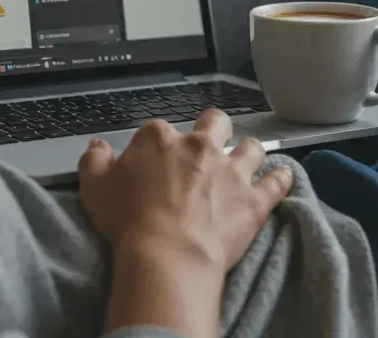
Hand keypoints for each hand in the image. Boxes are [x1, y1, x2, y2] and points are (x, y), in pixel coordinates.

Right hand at [78, 109, 293, 270]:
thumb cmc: (127, 221)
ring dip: (248, 152)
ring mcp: (231, 171)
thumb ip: (94, 161)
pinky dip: (281, 178)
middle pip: (214, 123)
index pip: (158, 130)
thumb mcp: (94, 187)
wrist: (167, 254)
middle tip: (208, 145)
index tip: (155, 162)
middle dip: (213, 129)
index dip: (157, 144)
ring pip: (250, 148)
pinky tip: (283, 176)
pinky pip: (277, 182)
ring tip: (246, 160)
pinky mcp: (254, 199)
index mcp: (159, 139)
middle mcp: (200, 146)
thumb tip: (96, 146)